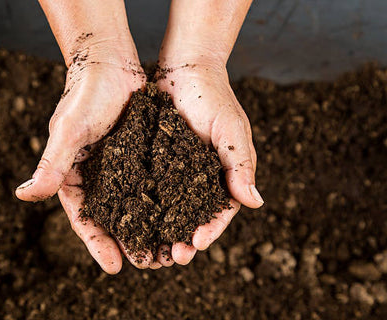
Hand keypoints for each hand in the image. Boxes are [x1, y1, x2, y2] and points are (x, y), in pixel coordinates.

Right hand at [15, 39, 168, 272]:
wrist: (110, 62)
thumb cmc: (85, 94)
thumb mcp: (69, 131)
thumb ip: (51, 164)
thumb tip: (23, 196)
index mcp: (74, 176)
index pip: (84, 218)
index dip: (98, 243)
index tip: (114, 268)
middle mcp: (97, 176)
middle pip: (113, 218)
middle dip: (128, 242)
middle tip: (148, 264)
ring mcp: (121, 167)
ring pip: (135, 205)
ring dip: (149, 228)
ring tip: (167, 250)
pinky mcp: (141, 155)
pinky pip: (152, 183)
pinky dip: (163, 201)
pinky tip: (179, 216)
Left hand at [156, 59, 263, 264]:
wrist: (184, 69)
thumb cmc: (213, 97)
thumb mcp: (231, 130)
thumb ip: (240, 164)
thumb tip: (255, 202)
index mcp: (222, 174)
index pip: (220, 211)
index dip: (210, 229)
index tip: (197, 244)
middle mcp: (199, 178)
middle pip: (193, 217)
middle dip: (184, 239)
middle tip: (172, 257)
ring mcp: (175, 172)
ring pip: (169, 209)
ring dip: (162, 231)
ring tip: (152, 251)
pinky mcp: (154, 162)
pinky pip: (148, 188)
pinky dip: (143, 208)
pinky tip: (132, 222)